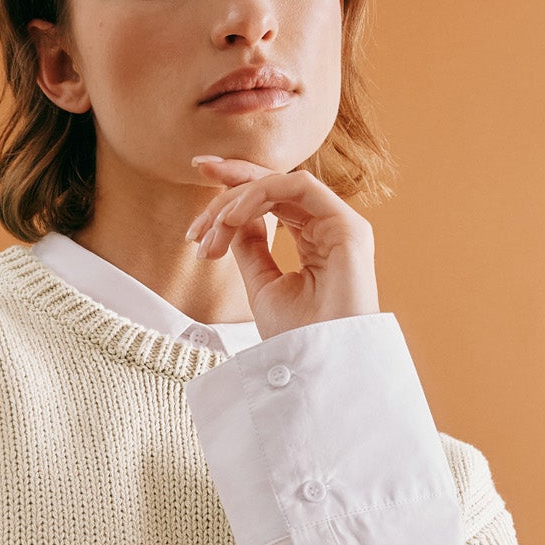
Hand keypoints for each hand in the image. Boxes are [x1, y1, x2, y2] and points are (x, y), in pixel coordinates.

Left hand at [183, 156, 378, 338]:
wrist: (320, 367)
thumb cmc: (296, 338)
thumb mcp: (261, 285)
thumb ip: (250, 247)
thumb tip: (231, 218)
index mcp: (311, 240)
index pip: (271, 201)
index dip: (235, 188)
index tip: (198, 186)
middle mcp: (327, 227)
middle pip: (274, 186)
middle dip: (231, 180)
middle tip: (197, 177)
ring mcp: (339, 224)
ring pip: (281, 184)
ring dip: (237, 199)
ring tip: (212, 229)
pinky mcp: (347, 224)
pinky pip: (298, 187)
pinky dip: (260, 194)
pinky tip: (233, 217)